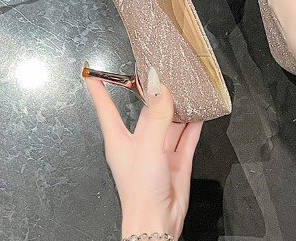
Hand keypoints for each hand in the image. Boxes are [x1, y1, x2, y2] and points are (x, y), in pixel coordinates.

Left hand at [85, 74, 202, 238]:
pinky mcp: (177, 160)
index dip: (100, 91)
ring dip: (178, 108)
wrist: (158, 222)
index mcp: (120, 139)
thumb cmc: (140, 190)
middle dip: (155, 94)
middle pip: (146, 112)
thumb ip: (156, 116)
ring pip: (170, 122)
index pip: (106, 109)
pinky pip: (187, 137)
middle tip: (164, 73)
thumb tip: (161, 88)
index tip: (95, 75)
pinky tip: (200, 112)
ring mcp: (159, 151)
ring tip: (186, 88)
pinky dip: (194, 124)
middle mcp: (139, 143)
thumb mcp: (147, 146)